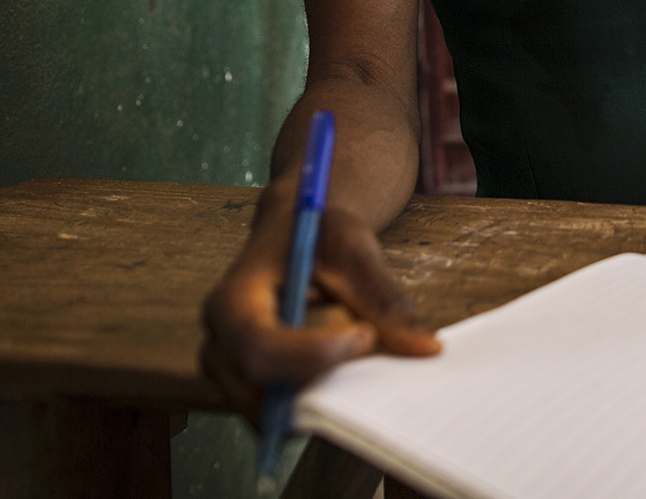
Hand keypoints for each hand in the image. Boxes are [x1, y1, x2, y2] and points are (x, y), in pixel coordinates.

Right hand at [199, 203, 441, 414]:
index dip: (312, 353)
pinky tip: (347, 361)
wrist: (294, 234)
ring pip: (283, 411)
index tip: (365, 337)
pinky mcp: (254, 390)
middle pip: (267, 391)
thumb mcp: (352, 247)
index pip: (260, 347)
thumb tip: (425, 347)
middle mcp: (220, 346)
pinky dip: (325, 396)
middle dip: (326, 377)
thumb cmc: (317, 232)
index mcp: (231, 301)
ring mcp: (233, 375)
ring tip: (351, 341)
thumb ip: (382, 298)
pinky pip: (289, 413)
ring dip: (327, 388)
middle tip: (369, 343)